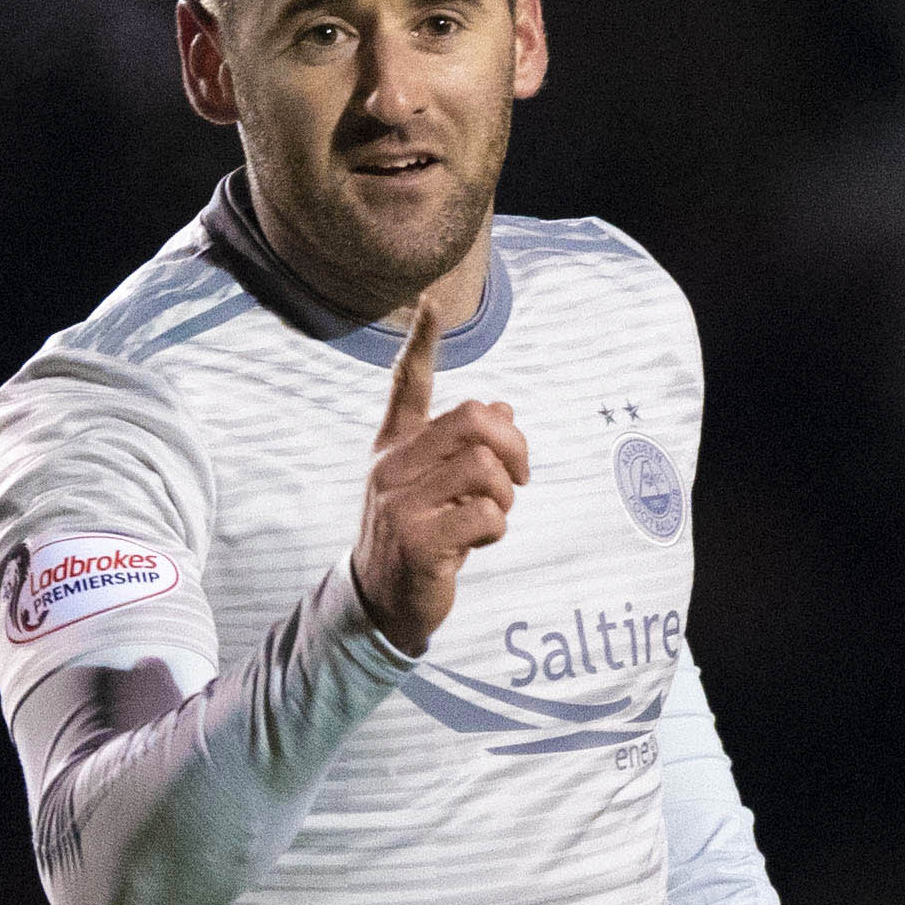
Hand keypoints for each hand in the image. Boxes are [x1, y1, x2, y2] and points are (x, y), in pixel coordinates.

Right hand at [351, 299, 527, 654]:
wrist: (383, 603)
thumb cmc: (418, 538)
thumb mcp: (437, 488)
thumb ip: (462, 450)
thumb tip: (504, 407)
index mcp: (395, 448)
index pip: (408, 386)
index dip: (421, 343)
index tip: (430, 301)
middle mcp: (391, 468)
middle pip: (471, 419)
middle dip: (514, 445)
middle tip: (521, 477)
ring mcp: (400, 503)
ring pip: (484, 468)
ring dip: (506, 497)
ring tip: (490, 517)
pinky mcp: (417, 541)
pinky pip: (486, 515)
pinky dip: (497, 529)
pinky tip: (478, 543)